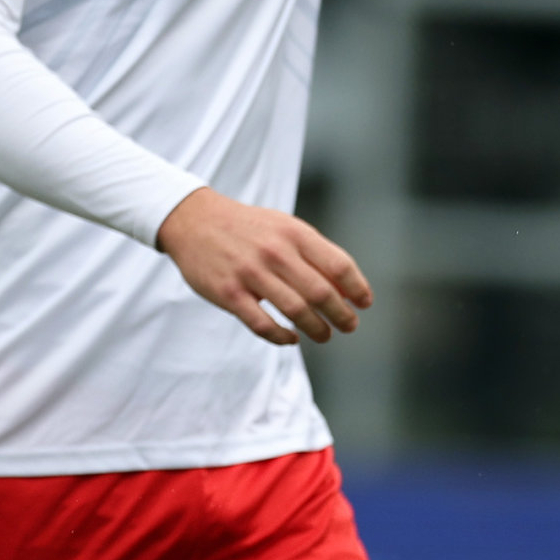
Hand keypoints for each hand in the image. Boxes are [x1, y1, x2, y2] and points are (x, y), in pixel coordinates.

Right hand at [157, 188, 369, 344]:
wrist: (195, 221)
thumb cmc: (249, 228)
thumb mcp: (284, 227)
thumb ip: (314, 253)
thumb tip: (348, 288)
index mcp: (294, 233)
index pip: (338, 265)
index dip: (357, 288)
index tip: (364, 303)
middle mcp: (275, 252)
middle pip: (321, 292)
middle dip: (341, 315)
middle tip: (349, 326)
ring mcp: (250, 274)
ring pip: (295, 311)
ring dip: (316, 329)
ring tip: (324, 336)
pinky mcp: (229, 293)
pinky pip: (262, 325)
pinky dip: (282, 337)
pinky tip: (291, 338)